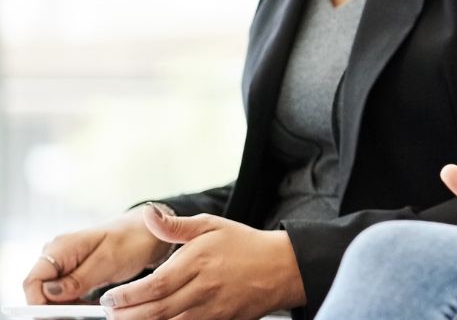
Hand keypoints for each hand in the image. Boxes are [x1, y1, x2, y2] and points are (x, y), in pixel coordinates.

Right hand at [23, 206, 167, 304]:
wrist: (149, 231)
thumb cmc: (133, 241)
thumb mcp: (108, 262)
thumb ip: (78, 279)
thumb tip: (48, 294)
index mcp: (60, 247)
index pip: (33, 281)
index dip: (40, 303)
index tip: (61, 316)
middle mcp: (56, 254)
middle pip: (40, 291)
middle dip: (56, 308)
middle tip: (81, 315)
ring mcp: (63, 263)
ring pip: (51, 295)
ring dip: (67, 307)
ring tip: (90, 310)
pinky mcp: (73, 272)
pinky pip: (64, 293)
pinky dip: (75, 303)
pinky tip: (91, 306)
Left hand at [97, 209, 303, 319]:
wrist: (281, 268)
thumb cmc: (244, 245)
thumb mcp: (211, 226)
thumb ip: (175, 225)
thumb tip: (148, 214)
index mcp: (199, 262)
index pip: (155, 285)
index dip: (127, 296)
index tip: (109, 297)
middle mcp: (204, 288)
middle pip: (156, 311)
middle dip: (126, 315)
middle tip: (110, 312)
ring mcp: (212, 309)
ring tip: (126, 318)